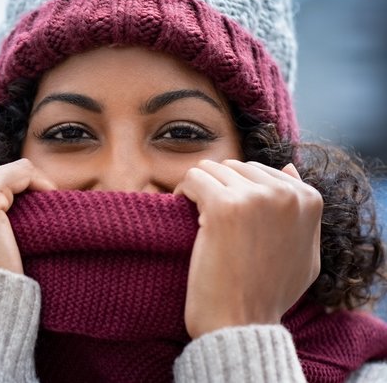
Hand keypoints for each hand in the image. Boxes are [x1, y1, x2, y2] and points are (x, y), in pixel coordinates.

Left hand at [174, 160, 322, 338]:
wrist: (242, 323)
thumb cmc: (269, 293)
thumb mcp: (305, 253)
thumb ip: (301, 212)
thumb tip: (288, 168)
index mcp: (308, 200)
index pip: (259, 171)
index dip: (237, 192)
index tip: (227, 217)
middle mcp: (285, 194)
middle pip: (234, 167)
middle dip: (218, 188)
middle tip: (207, 218)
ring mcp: (254, 198)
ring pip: (211, 169)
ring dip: (199, 190)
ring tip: (195, 217)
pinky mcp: (223, 207)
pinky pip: (193, 178)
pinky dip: (182, 192)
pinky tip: (182, 212)